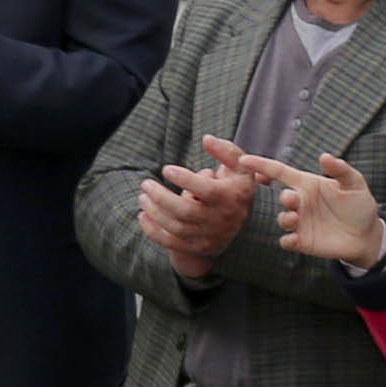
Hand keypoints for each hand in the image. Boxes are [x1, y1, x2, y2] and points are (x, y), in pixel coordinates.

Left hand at [138, 156, 257, 282]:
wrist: (242, 223)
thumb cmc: (236, 186)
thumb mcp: (241, 166)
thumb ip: (226, 150)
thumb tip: (206, 139)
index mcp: (231, 197)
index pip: (205, 189)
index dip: (183, 178)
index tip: (166, 169)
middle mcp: (221, 219)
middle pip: (185, 211)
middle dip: (160, 197)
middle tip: (145, 184)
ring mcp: (209, 236)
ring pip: (176, 227)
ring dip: (154, 212)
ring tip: (142, 197)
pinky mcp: (198, 247)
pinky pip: (171, 243)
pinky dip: (153, 231)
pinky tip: (143, 216)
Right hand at [256, 143, 385, 268]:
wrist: (367, 235)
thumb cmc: (359, 205)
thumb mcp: (355, 183)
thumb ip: (341, 169)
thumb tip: (323, 156)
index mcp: (308, 184)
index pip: (280, 172)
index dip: (262, 165)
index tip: (244, 160)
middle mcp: (301, 203)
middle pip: (283, 197)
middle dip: (284, 198)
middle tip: (293, 200)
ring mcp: (301, 222)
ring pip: (282, 219)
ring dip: (286, 218)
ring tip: (296, 219)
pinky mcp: (302, 241)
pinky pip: (287, 241)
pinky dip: (288, 240)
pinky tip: (295, 239)